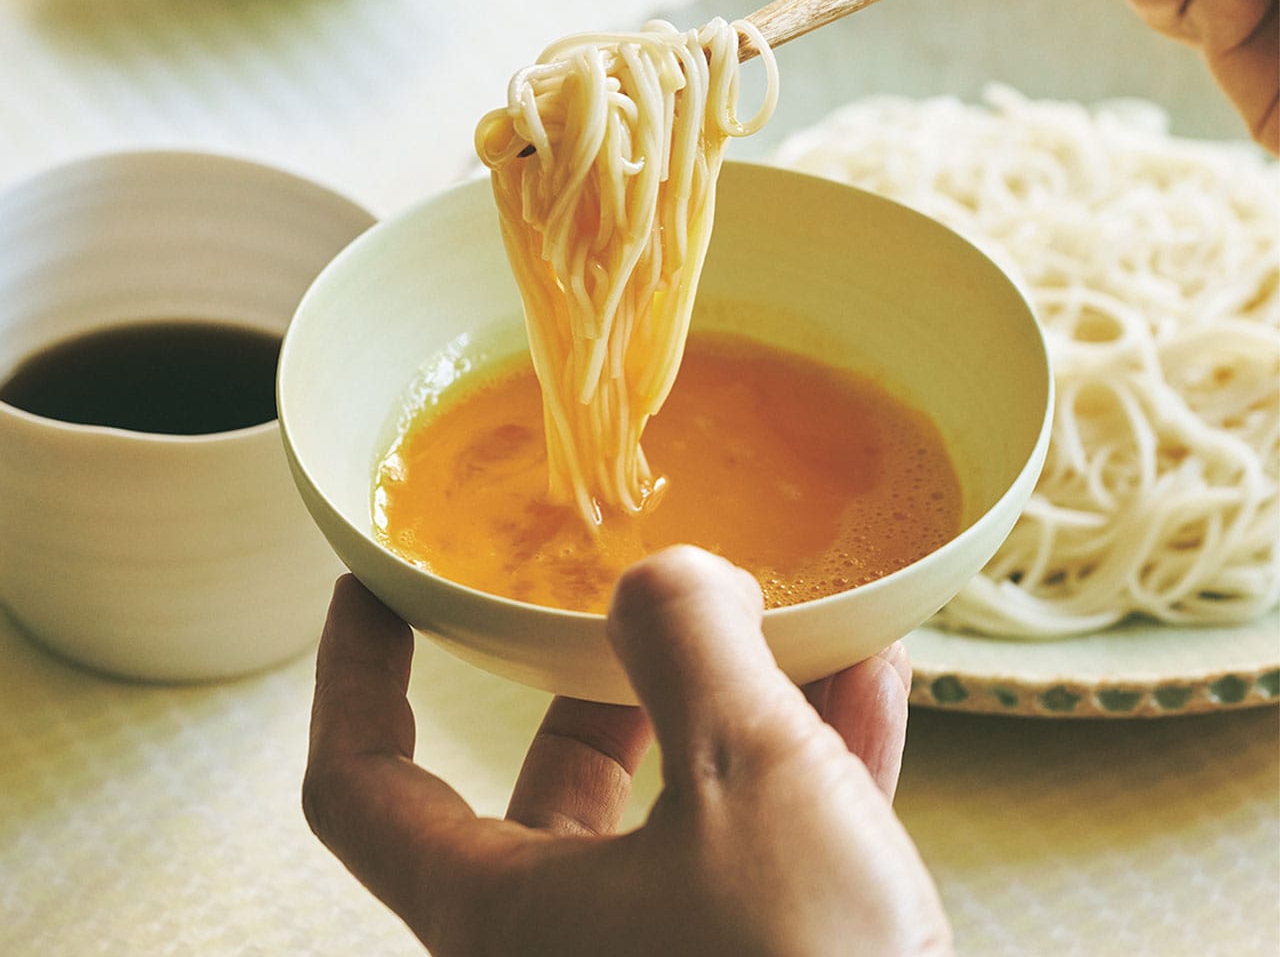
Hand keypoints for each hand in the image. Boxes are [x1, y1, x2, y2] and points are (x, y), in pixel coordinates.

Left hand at [303, 547, 951, 956]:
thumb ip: (687, 644)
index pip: (361, 787)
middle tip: (644, 595)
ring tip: (786, 619)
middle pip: (548, 779)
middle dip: (604, 672)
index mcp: (502, 918)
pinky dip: (808, 764)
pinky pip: (767, 850)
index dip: (352, 678)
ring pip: (677, 807)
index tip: (371, 591)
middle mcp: (563, 952)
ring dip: (734, 703)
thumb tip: (664, 578)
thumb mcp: (747, 776)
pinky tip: (866, 682)